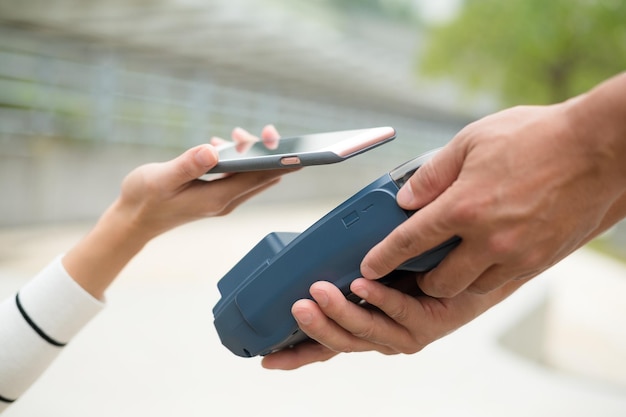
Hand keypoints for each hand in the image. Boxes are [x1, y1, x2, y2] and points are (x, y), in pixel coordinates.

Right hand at [118, 125, 283, 238]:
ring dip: (250, 154)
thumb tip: (213, 150)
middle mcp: (225, 201)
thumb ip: (187, 164)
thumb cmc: (143, 199)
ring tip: (236, 134)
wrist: (132, 222)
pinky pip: (236, 176)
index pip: (257, 178)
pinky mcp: (214, 195)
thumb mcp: (161, 179)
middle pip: (260, 177)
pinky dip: (236, 159)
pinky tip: (221, 144)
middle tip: (265, 131)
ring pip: (249, 176)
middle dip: (268, 153)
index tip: (291, 145)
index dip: (277, 161)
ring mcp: (221, 200)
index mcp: (217, 199)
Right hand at [261, 274, 526, 369]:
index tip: (267, 359)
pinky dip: (379, 299)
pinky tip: (363, 284)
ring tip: (320, 291)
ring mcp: (404, 335)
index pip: (324, 346)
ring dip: (341, 313)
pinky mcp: (428, 324)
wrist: (472, 268)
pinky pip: (400, 313)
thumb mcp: (372, 269)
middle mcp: (381, 337)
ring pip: (366, 332)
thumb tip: (316, 250)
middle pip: (340, 343)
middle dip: (316, 327)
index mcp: (364, 327)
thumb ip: (347, 267)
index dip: (295, 355)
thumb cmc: (419, 267)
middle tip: (297, 306)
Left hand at [360, 100, 625, 297]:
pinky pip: (499, 282)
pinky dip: (482, 277)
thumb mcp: (471, 141)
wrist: (597, 148)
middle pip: (437, 280)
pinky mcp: (538, 261)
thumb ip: (433, 173)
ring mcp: (515, 254)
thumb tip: (406, 198)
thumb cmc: (534, 137)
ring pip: (468, 288)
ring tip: (447, 262)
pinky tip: (480, 259)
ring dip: (451, 280)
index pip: (409, 241)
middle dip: (419, 278)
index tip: (368, 268)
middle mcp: (487, 238)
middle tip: (414, 267)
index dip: (383, 258)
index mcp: (463, 205)